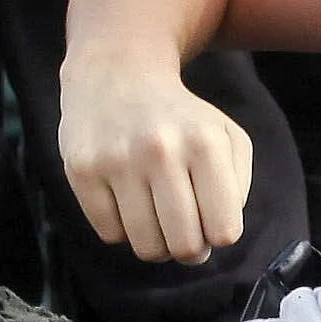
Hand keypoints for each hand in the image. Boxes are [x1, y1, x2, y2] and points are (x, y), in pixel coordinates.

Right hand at [59, 51, 254, 262]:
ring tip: (155, 213)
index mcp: (206, 143)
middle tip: (182, 227)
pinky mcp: (82, 170)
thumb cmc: (180, 117)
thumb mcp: (226, 136)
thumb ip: (238, 188)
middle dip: (188, 248)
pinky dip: (121, 228)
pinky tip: (124, 198)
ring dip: (155, 242)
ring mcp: (117, 160)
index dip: (219, 235)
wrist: (116, 73)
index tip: (210, 220)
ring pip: (146, 247)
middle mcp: (161, 150)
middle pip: (185, 246)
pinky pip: (110, 235)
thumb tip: (214, 238)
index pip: (224, 230)